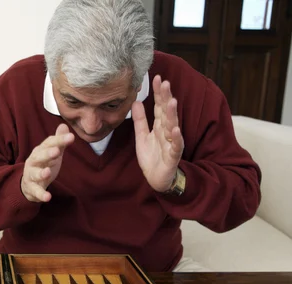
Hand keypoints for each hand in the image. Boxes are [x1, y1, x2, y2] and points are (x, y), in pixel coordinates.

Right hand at [21, 123, 74, 201]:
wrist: (27, 184)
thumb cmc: (43, 165)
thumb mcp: (52, 152)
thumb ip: (58, 141)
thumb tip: (64, 126)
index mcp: (40, 151)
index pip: (49, 143)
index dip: (59, 140)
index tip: (71, 137)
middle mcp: (33, 161)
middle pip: (39, 156)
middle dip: (47, 154)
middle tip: (56, 151)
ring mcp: (31, 175)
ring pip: (34, 174)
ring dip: (41, 173)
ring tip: (47, 172)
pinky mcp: (31, 188)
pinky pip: (36, 191)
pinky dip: (41, 194)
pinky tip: (48, 197)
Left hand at [132, 75, 184, 191]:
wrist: (156, 177)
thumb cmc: (151, 156)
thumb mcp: (141, 136)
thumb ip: (139, 120)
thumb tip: (136, 101)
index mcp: (160, 125)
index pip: (159, 106)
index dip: (158, 93)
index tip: (156, 78)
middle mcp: (167, 131)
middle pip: (167, 112)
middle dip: (166, 98)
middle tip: (165, 83)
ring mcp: (171, 142)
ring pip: (172, 126)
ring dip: (172, 114)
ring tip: (171, 101)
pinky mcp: (173, 155)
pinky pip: (175, 146)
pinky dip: (175, 138)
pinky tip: (174, 130)